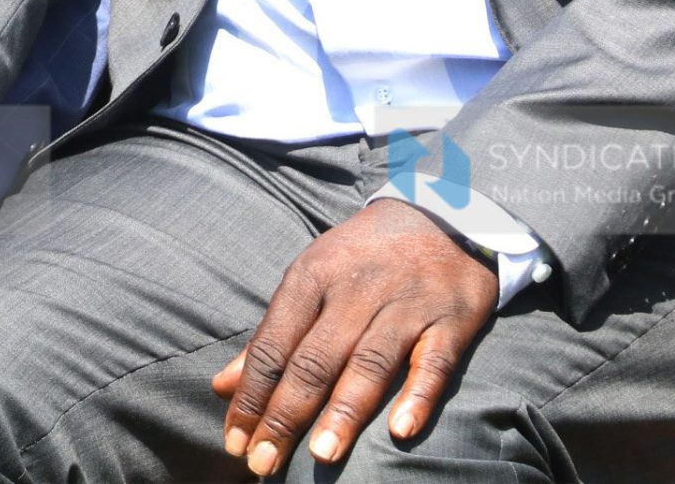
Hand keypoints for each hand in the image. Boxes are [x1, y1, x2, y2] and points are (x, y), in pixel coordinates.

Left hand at [211, 199, 498, 474]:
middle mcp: (354, 292)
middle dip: (285, 414)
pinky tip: (400, 431)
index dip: (251, 396)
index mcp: (310, 278)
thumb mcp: (309, 280)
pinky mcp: (451, 320)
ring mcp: (404, 306)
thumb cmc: (361, 259)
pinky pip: (433, 363)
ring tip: (321, 455)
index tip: (233, 441)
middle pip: (313, 360)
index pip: (273, 346)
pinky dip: (417, 396)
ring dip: (343, 411)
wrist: (439, 215)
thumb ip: (270, 336)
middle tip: (263, 463)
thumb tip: (223, 386)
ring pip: (368, 363)